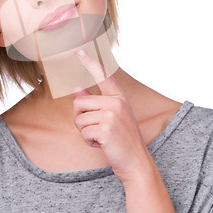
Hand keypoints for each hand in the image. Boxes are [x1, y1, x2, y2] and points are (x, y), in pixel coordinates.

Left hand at [73, 49, 151, 183]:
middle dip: (80, 118)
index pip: (103, 76)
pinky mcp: (105, 129)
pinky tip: (100, 144)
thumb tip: (77, 88)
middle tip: (94, 129)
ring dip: (84, 131)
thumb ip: (95, 102)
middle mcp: (117, 102)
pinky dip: (88, 141)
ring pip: (79, 118)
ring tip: (100, 137)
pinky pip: (83, 132)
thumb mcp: (112, 117)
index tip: (79, 51)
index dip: (90, 63)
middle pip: (79, 103)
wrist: (135, 160)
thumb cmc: (122, 138)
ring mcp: (112, 115)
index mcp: (119, 97)